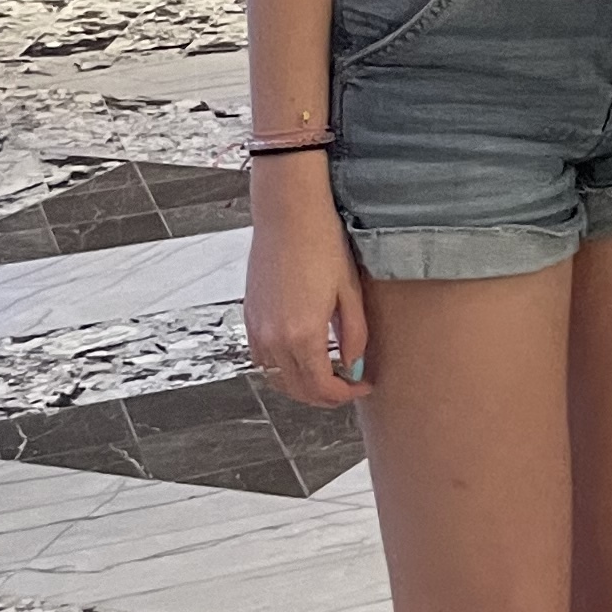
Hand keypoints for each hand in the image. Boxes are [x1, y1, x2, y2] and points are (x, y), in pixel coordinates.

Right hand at [245, 161, 370, 405]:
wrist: (288, 215)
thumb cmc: (323, 246)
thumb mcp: (350, 292)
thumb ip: (354, 336)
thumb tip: (354, 367)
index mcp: (302, 336)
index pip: (322, 388)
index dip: (345, 395)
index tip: (363, 387)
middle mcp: (273, 340)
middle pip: (297, 390)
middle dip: (325, 395)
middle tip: (348, 386)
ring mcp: (257, 329)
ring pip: (277, 379)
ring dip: (302, 385)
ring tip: (328, 373)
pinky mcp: (249, 317)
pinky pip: (262, 360)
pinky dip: (282, 368)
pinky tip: (303, 355)